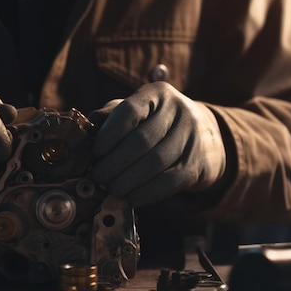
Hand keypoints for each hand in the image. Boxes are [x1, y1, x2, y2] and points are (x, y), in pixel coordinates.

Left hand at [90, 82, 226, 206]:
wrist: (202, 135)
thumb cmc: (155, 123)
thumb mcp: (135, 111)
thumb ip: (111, 116)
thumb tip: (88, 126)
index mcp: (156, 94)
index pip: (130, 112)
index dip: (109, 135)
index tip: (94, 152)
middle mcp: (179, 111)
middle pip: (142, 141)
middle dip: (114, 163)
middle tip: (97, 177)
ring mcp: (192, 137)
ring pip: (155, 163)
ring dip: (127, 181)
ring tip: (111, 188)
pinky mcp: (197, 163)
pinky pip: (169, 182)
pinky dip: (145, 193)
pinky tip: (130, 197)